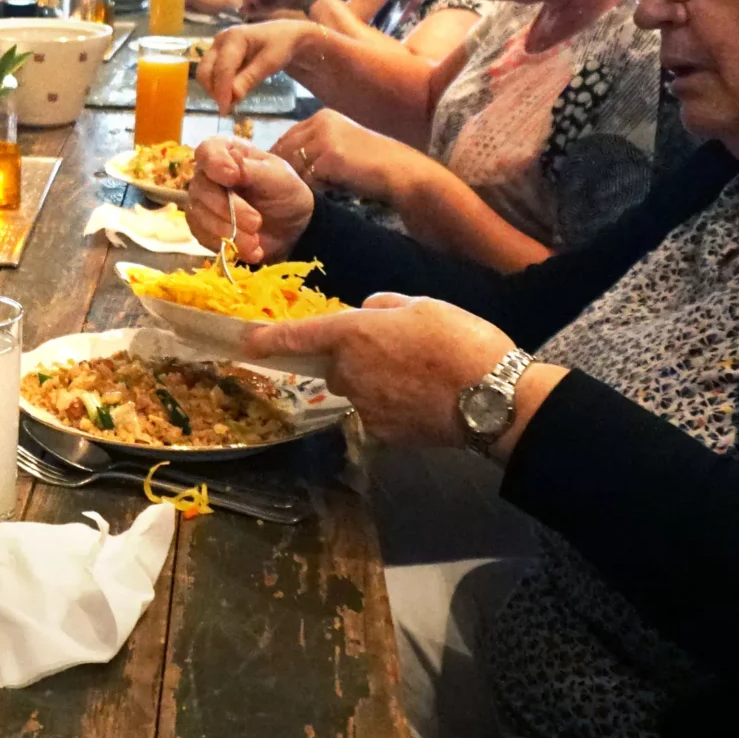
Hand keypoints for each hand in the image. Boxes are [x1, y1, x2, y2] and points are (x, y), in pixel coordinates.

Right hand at [185, 135, 313, 259]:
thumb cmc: (285, 193)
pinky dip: (227, 244)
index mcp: (227, 152)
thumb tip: (229, 163)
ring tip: (256, 241)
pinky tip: (250, 249)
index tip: (232, 177)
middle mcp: (209, 175)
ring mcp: (202, 202)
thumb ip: (252, 169)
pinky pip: (203, 236)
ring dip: (230, 231)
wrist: (292, 228)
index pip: (207, 151)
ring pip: (200, 215)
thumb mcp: (277, 177)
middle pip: (201, 188)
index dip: (215, 164)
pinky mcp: (202, 227)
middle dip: (229, 209)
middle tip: (256, 222)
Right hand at [197, 19, 315, 106]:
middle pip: (205, 70)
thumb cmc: (280, 46)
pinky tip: (230, 93)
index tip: (225, 109)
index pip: (222, 68)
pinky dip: (217, 86)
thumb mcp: (270, 62)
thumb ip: (250, 78)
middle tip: (228, 108)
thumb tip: (232, 97)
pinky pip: (210, 73)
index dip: (222, 90)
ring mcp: (216, 46)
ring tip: (231, 101)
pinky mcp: (216, 54)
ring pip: (204, 73)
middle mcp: (220, 40)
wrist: (283, 35)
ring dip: (213, 90)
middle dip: (214, 91)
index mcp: (234, 37)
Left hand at [244, 293, 516, 449]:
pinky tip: (427, 399)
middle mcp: (349, 371)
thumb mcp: (423, 305)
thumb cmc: (460, 340)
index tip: (245, 341)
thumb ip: (385, 306)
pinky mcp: (381, 432)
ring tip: (423, 376)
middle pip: (336, 365)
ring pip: (359, 389)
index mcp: (354, 333)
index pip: (299, 335)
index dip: (270, 338)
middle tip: (401, 351)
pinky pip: (378, 412)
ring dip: (378, 382)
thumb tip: (369, 312)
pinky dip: (395, 405)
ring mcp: (363, 405)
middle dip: (355, 358)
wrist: (493, 399)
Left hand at [271, 109, 419, 206]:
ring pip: (293, 165)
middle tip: (294, 187)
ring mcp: (325, 137)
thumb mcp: (340, 146)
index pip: (287, 137)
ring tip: (317, 189)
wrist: (399, 172)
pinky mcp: (330, 156)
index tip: (282, 176)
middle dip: (286, 171)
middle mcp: (321, 121)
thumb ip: (314, 147)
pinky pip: (306, 178)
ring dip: (301, 181)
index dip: (281, 159)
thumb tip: (283, 161)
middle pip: (285, 150)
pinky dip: (313, 189)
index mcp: (322, 116)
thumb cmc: (371, 165)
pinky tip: (328, 191)